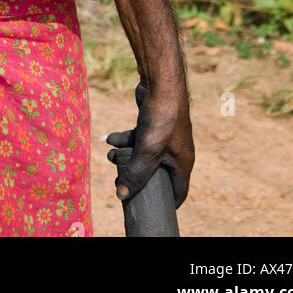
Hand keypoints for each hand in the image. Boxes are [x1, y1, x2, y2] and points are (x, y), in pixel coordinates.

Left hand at [105, 80, 194, 208]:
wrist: (161, 83)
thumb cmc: (162, 119)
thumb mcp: (147, 151)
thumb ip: (136, 174)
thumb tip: (121, 195)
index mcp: (183, 163)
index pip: (178, 191)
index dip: (167, 203)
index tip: (152, 209)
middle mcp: (176, 151)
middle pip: (156, 173)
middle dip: (137, 176)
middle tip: (121, 182)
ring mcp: (165, 136)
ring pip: (144, 154)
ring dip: (126, 156)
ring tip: (109, 156)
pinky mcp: (154, 124)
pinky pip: (139, 138)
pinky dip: (125, 140)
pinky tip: (109, 139)